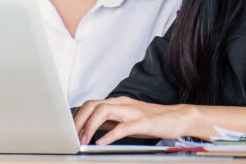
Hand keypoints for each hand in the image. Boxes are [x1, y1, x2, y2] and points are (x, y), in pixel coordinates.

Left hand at [73, 97, 197, 143]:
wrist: (177, 118)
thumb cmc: (152, 120)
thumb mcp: (126, 120)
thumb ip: (110, 122)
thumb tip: (91, 128)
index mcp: (117, 103)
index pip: (90, 105)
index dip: (77, 117)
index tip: (68, 131)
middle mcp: (122, 104)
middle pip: (93, 105)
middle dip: (78, 120)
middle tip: (71, 137)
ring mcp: (132, 111)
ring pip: (104, 111)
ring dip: (90, 126)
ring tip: (83, 140)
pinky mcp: (142, 122)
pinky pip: (123, 126)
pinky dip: (110, 134)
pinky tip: (101, 142)